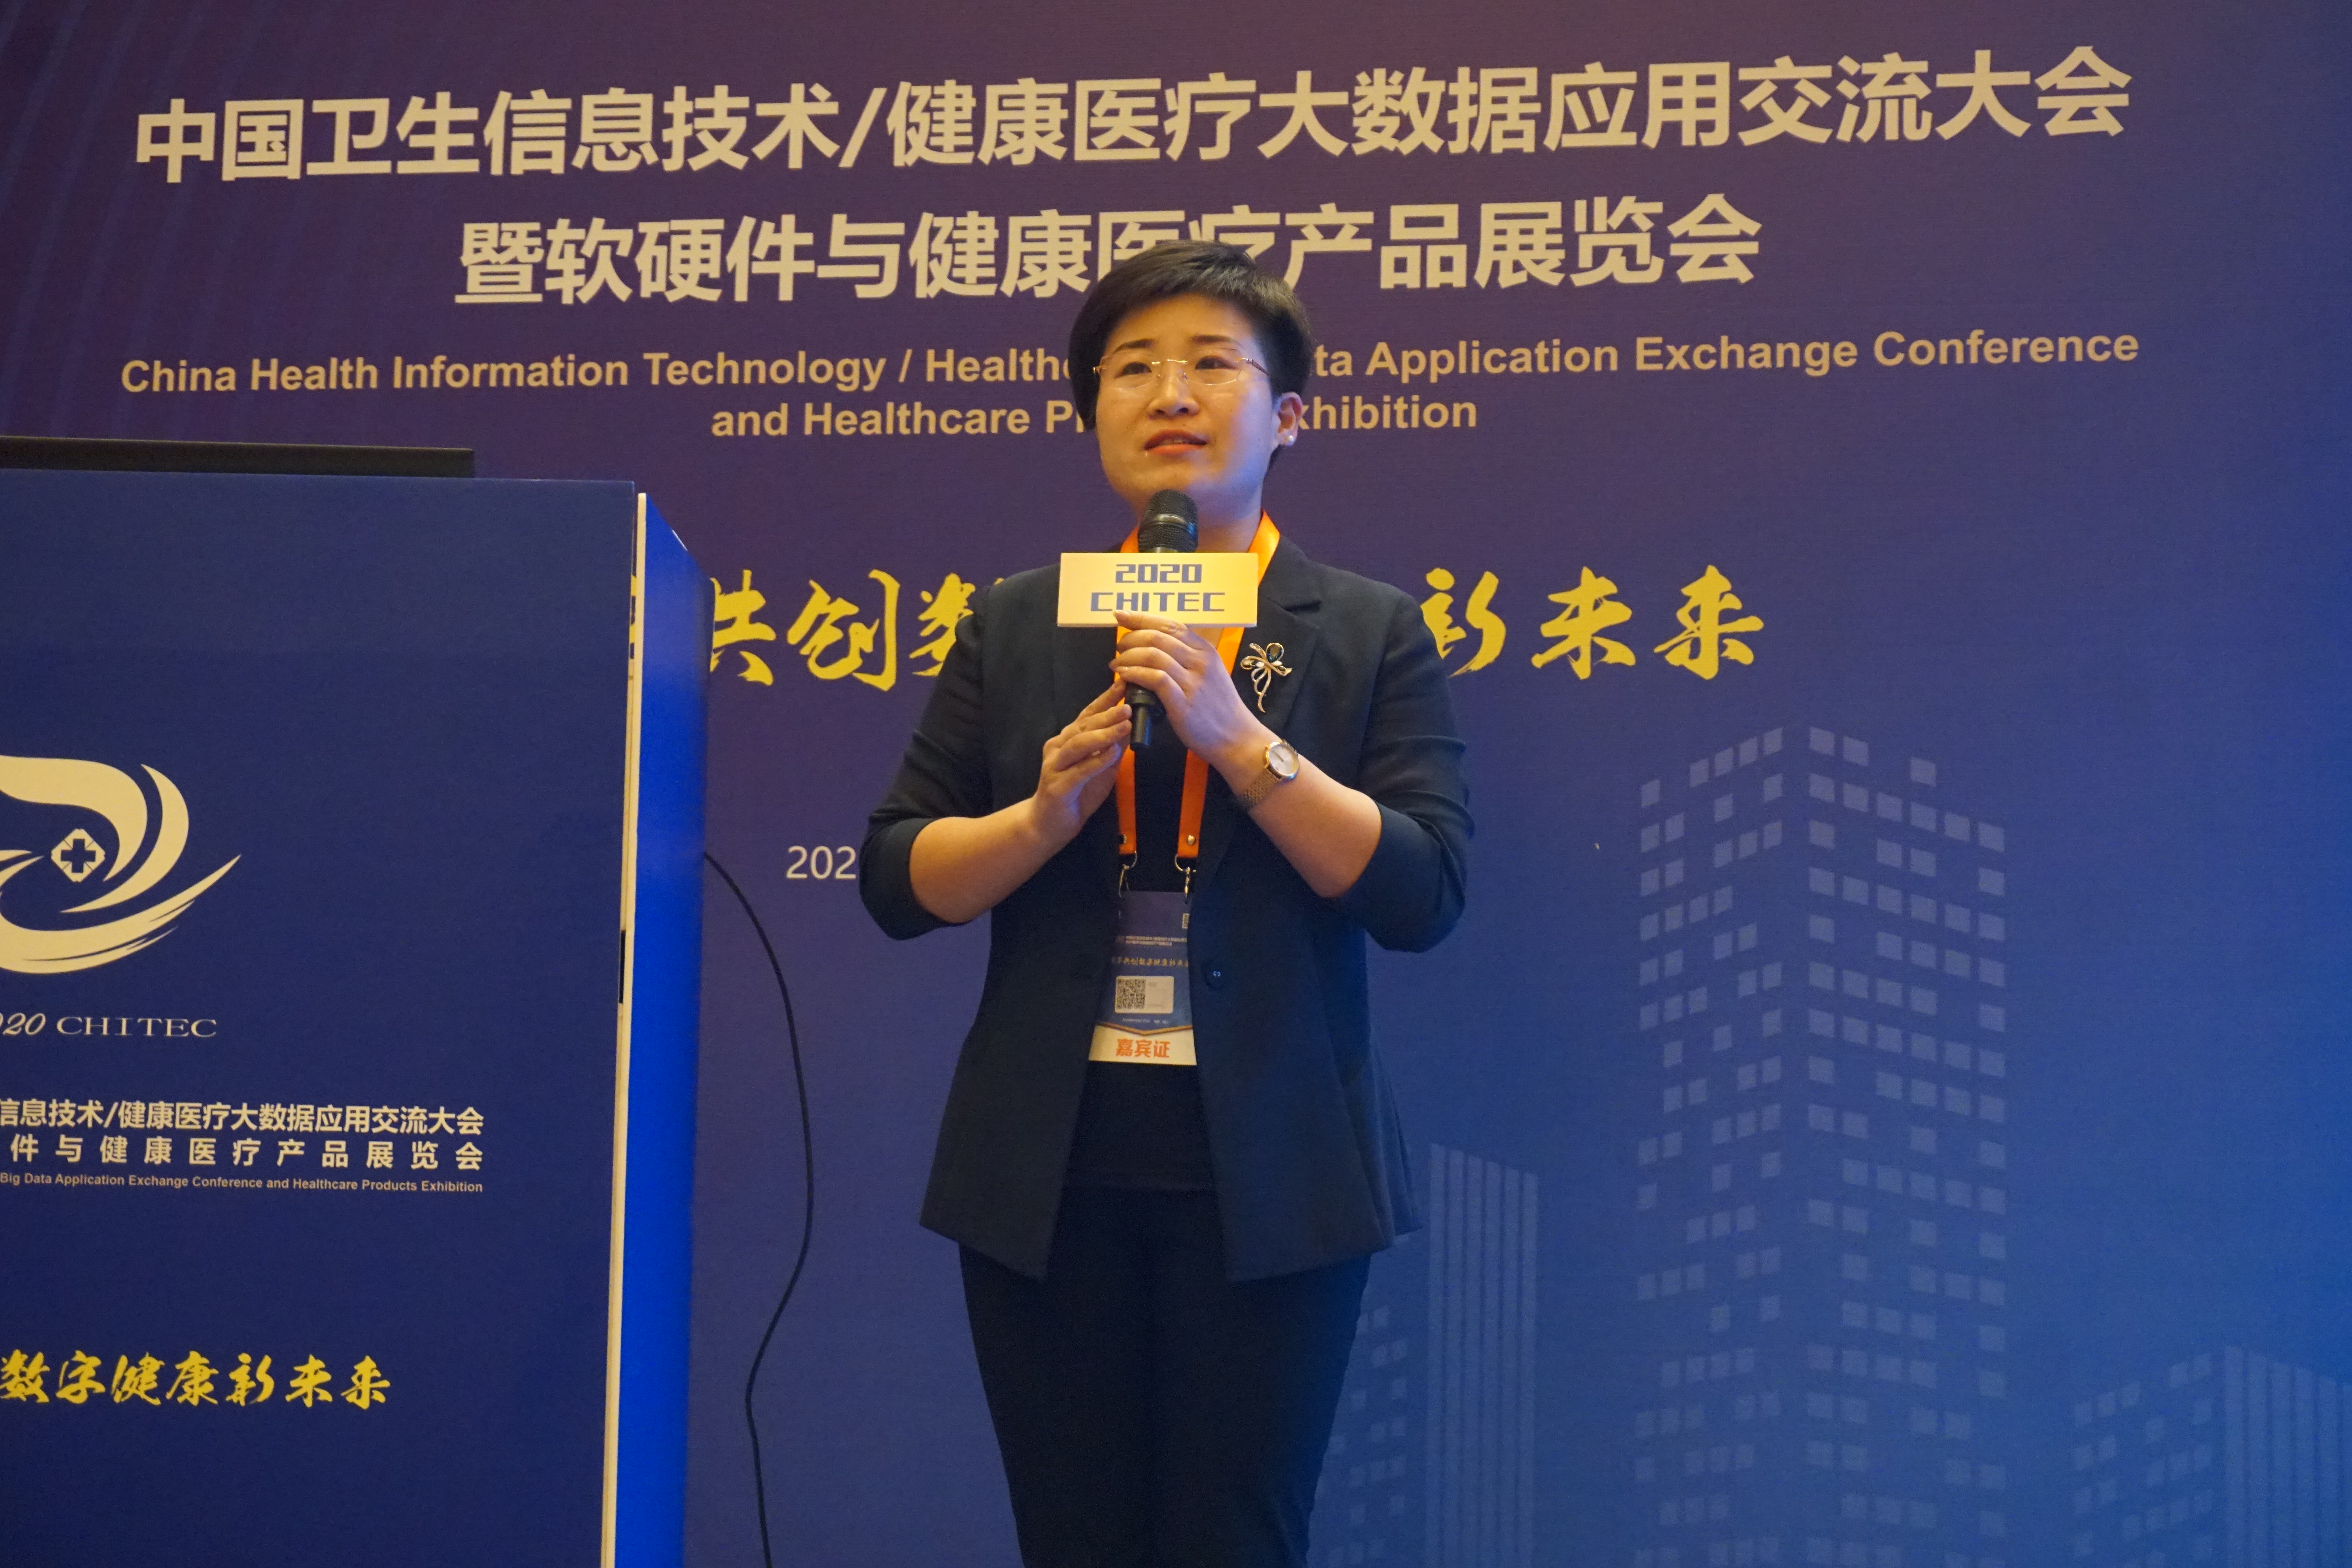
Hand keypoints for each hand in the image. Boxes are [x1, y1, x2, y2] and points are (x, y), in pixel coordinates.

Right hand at [1028, 680, 1130, 844]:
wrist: (1048, 824)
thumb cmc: (1076, 794)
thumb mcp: (1100, 768)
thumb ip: (1112, 748)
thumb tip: (1130, 726)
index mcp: (1068, 739)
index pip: (1088, 714)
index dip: (1105, 699)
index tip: (1123, 684)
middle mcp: (1059, 748)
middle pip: (1084, 725)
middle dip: (1107, 714)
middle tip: (1128, 706)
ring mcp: (1055, 766)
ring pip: (1079, 744)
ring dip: (1103, 734)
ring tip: (1124, 726)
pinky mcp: (1058, 787)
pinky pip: (1079, 771)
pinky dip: (1096, 761)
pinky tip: (1112, 753)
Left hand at [1110, 612, 1269, 776]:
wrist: (1236, 738)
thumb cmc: (1219, 708)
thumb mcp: (1209, 674)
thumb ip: (1186, 658)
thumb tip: (1154, 647)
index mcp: (1205, 650)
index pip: (1170, 625)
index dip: (1142, 618)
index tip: (1121, 615)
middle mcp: (1200, 661)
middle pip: (1157, 636)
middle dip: (1131, 638)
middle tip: (1119, 647)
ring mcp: (1193, 682)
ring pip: (1153, 655)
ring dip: (1128, 656)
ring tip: (1117, 663)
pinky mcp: (1184, 703)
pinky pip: (1155, 679)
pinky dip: (1135, 674)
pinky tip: (1124, 676)